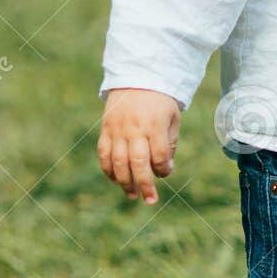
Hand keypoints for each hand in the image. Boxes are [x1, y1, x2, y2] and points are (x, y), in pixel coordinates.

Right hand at [98, 87, 180, 203]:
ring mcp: (117, 130)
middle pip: (138, 162)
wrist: (137, 78)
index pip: (159, 155)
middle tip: (150, 200)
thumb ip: (169, 143)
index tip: (165, 172)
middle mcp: (134, 129)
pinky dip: (109, 169)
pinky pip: (104, 154)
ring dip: (124, 182)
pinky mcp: (106, 130)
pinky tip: (116, 179)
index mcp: (154, 125)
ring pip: (118, 162)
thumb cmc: (160, 102)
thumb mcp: (172, 118)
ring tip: (132, 195)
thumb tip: (164, 169)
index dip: (164, 169)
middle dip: (144, 184)